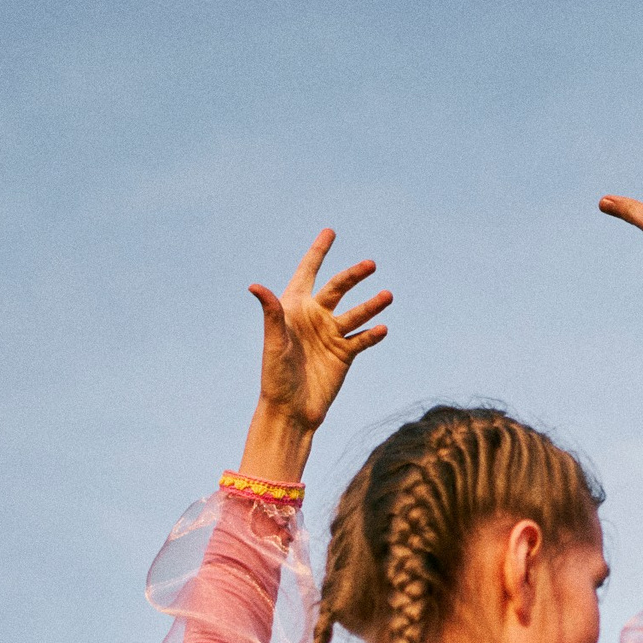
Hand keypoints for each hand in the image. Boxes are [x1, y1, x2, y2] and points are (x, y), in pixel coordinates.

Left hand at [237, 230, 389, 481]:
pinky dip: (373, 334)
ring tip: (387, 295)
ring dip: (372, 304)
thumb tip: (255, 286)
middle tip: (370, 264)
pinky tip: (383, 329)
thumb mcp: (273, 342)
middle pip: (338, 289)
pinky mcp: (344, 354)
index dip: (318, 252)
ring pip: (356, 313)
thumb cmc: (275, 376)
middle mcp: (315, 317)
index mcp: (294, 309)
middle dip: (354, 275)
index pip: (308, 273)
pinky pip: (362, 339)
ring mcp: (331, 335)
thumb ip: (272, 313)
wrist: (291, 410)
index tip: (330, 231)